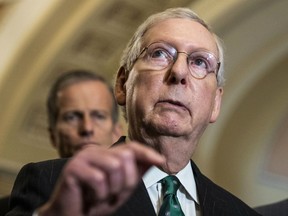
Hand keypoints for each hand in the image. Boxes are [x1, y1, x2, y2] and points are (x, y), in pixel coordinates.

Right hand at [37, 142, 164, 215]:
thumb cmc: (96, 202)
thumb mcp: (122, 188)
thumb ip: (137, 172)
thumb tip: (157, 159)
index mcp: (106, 153)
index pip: (131, 147)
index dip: (147, 153)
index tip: (161, 161)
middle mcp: (95, 150)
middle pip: (125, 157)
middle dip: (126, 181)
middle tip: (114, 194)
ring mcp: (83, 157)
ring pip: (114, 166)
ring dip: (112, 189)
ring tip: (102, 196)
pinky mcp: (73, 168)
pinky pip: (98, 179)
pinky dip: (99, 195)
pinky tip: (91, 198)